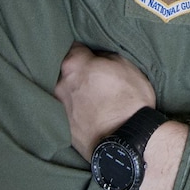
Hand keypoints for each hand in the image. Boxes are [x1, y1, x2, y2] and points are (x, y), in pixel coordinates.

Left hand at [55, 43, 156, 157]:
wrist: (127, 143)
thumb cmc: (130, 102)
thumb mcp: (127, 66)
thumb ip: (105, 57)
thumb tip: (97, 58)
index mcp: (74, 64)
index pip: (74, 46)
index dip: (86, 50)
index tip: (94, 55)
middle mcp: (61, 84)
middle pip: (66, 70)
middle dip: (78, 71)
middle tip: (95, 77)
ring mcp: (59, 107)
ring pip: (66, 92)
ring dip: (76, 92)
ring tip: (94, 99)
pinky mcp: (63, 128)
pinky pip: (68, 111)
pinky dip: (77, 110)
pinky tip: (91, 114)